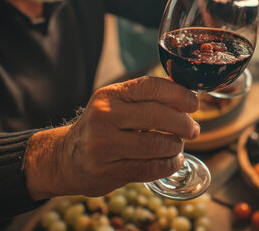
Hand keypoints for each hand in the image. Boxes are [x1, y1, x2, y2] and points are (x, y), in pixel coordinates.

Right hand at [25, 76, 199, 199]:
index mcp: (109, 96)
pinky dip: (169, 165)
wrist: (65, 158)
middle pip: (157, 116)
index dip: (179, 94)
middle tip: (194, 129)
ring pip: (155, 144)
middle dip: (183, 123)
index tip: (194, 104)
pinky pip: (149, 169)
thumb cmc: (100, 127)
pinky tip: (174, 161)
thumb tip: (185, 90)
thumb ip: (146, 97)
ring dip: (176, 146)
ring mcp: (103, 146)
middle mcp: (104, 117)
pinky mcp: (107, 172)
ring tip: (179, 145)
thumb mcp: (116, 103)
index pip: (151, 87)